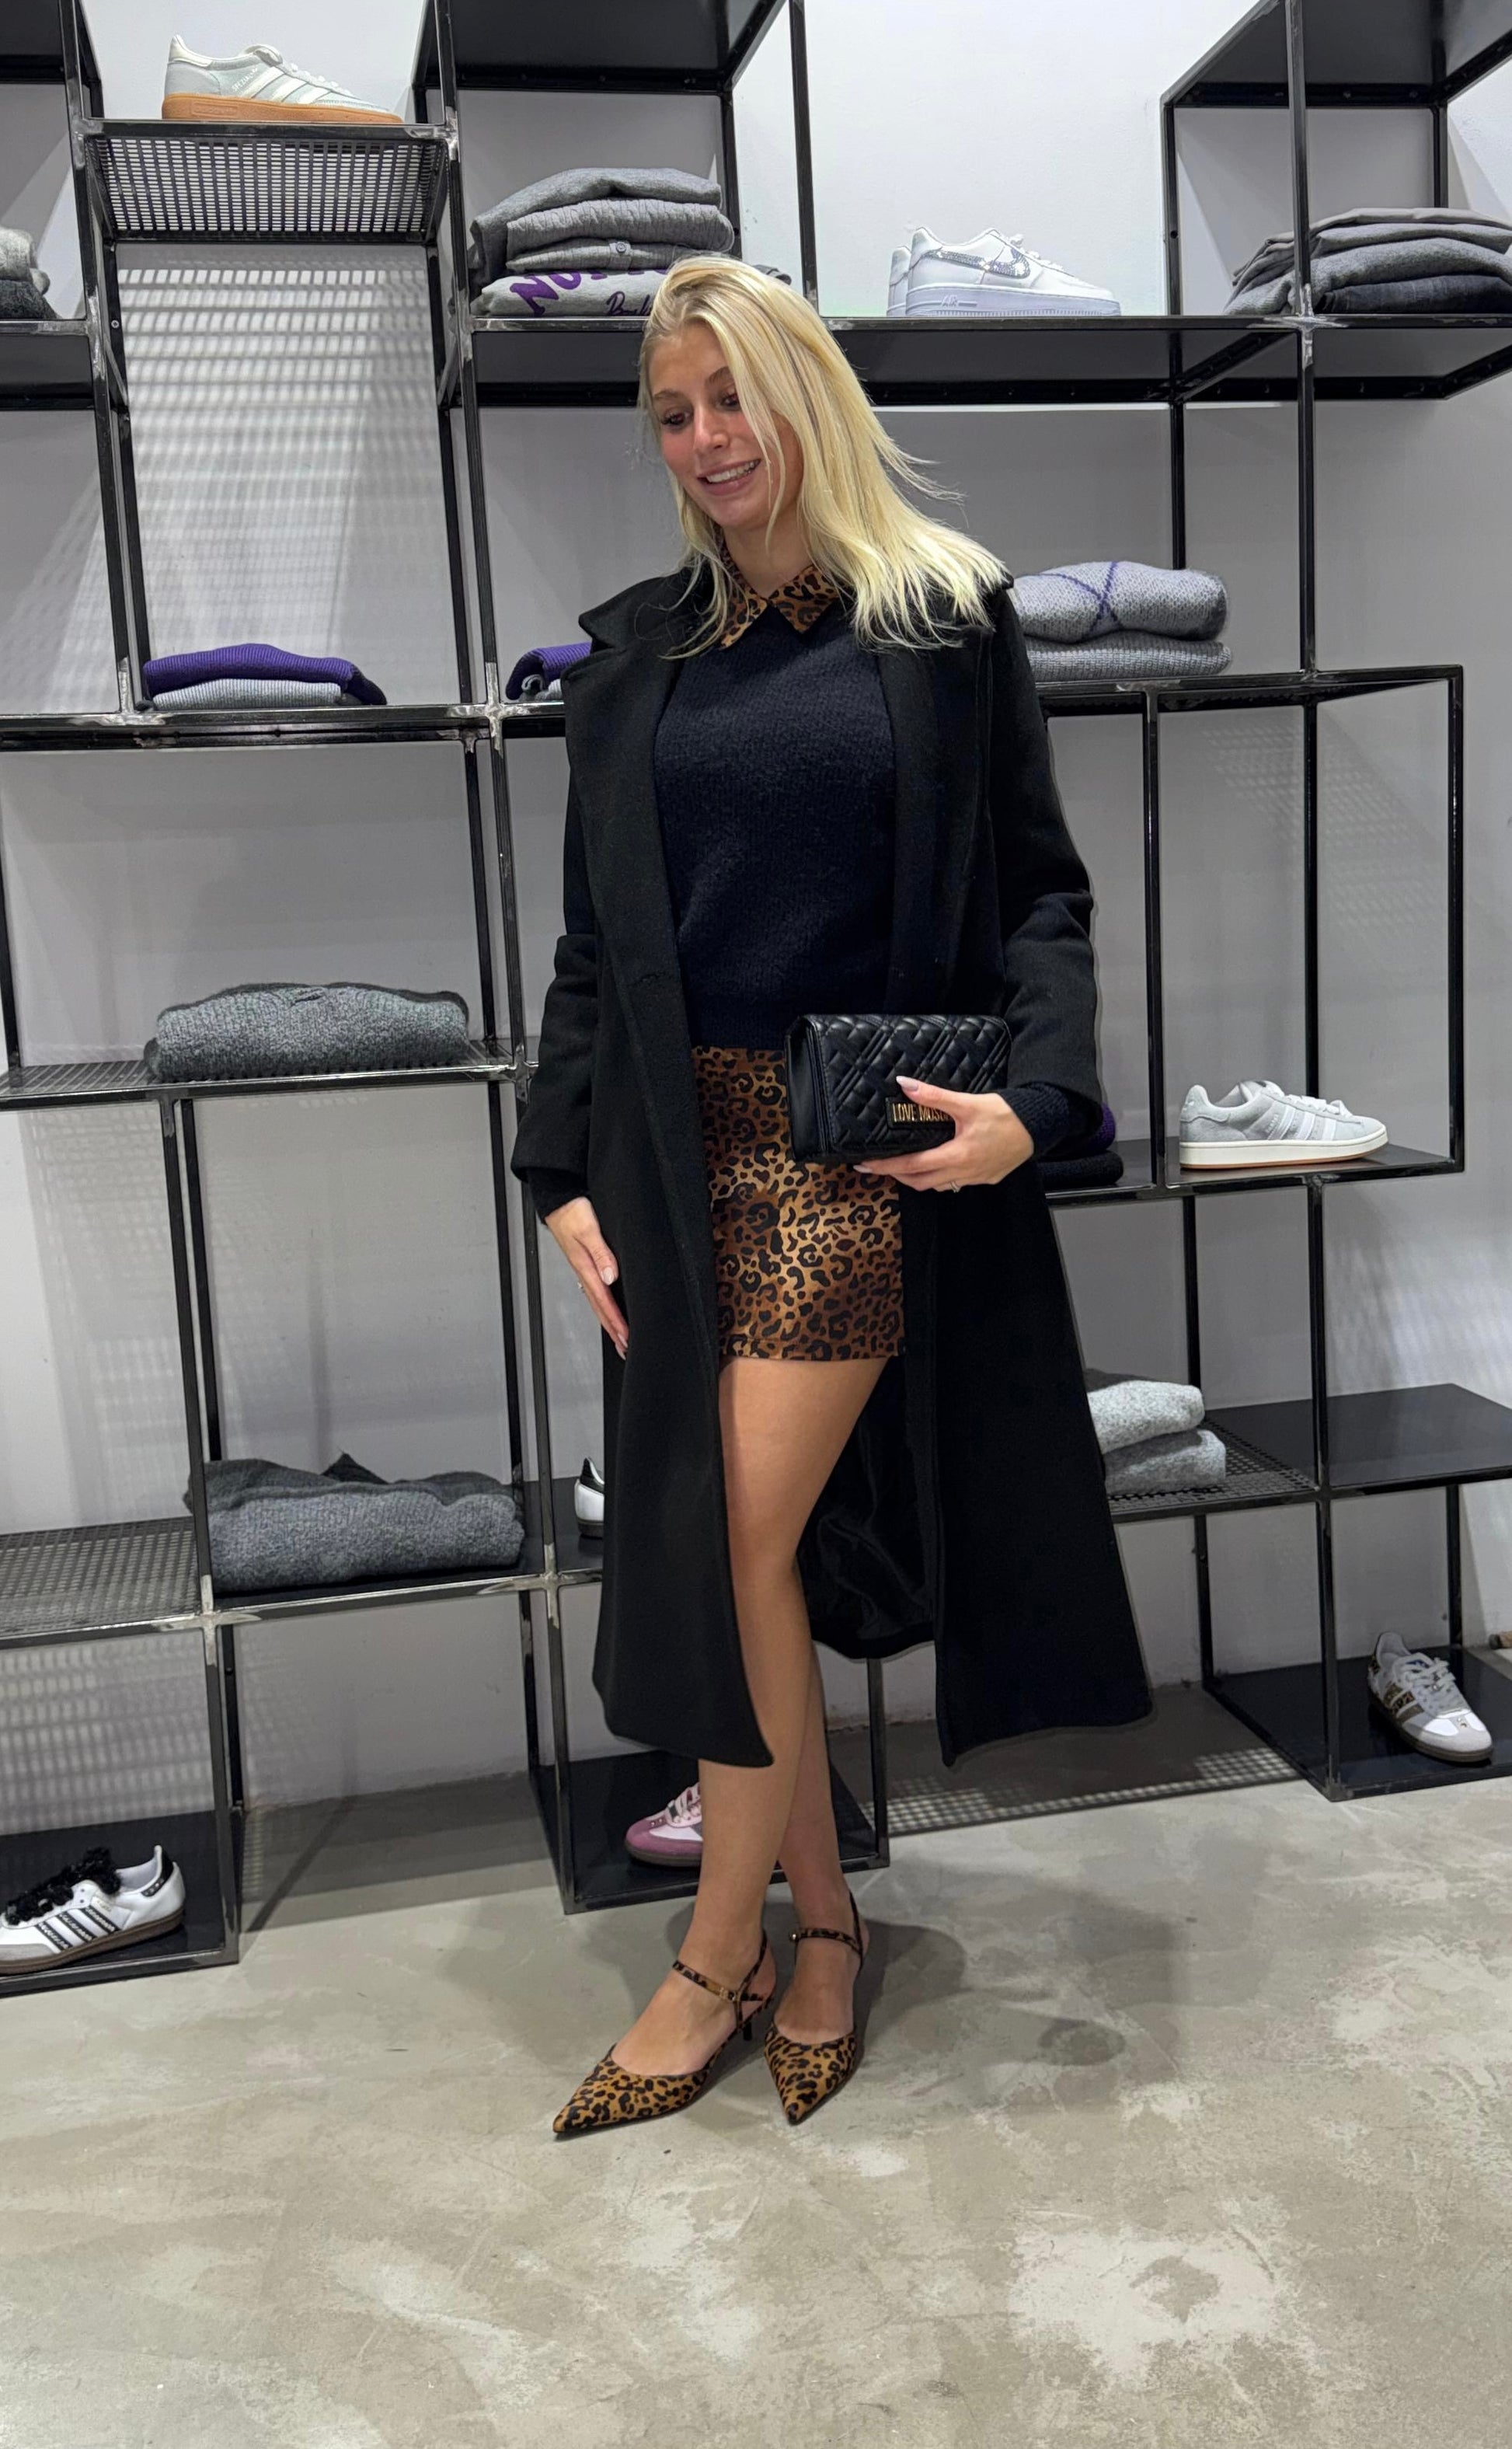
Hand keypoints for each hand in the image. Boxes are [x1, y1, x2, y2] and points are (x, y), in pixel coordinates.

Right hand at [544, 1195, 627, 1355]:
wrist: (557, 1198)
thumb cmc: (571, 1210)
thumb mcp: (589, 1229)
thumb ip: (601, 1253)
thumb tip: (611, 1277)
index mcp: (586, 1266)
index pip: (604, 1301)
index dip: (616, 1321)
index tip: (626, 1338)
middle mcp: (584, 1270)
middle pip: (600, 1307)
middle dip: (613, 1329)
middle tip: (624, 1348)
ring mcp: (583, 1268)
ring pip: (598, 1301)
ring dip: (608, 1320)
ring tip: (619, 1337)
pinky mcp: (584, 1261)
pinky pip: (595, 1290)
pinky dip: (603, 1305)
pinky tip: (608, 1308)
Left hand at [852, 1077, 1034, 1190]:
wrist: (1040, 1124)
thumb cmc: (1006, 1114)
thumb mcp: (967, 1103)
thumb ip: (933, 1097)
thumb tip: (904, 1084)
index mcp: (956, 1156)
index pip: (911, 1166)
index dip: (886, 1166)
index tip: (866, 1165)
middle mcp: (964, 1173)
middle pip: (921, 1183)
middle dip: (898, 1175)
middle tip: (880, 1165)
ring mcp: (976, 1178)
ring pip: (939, 1186)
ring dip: (919, 1179)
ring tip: (904, 1165)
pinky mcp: (987, 1178)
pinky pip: (956, 1184)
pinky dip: (941, 1177)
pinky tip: (938, 1164)